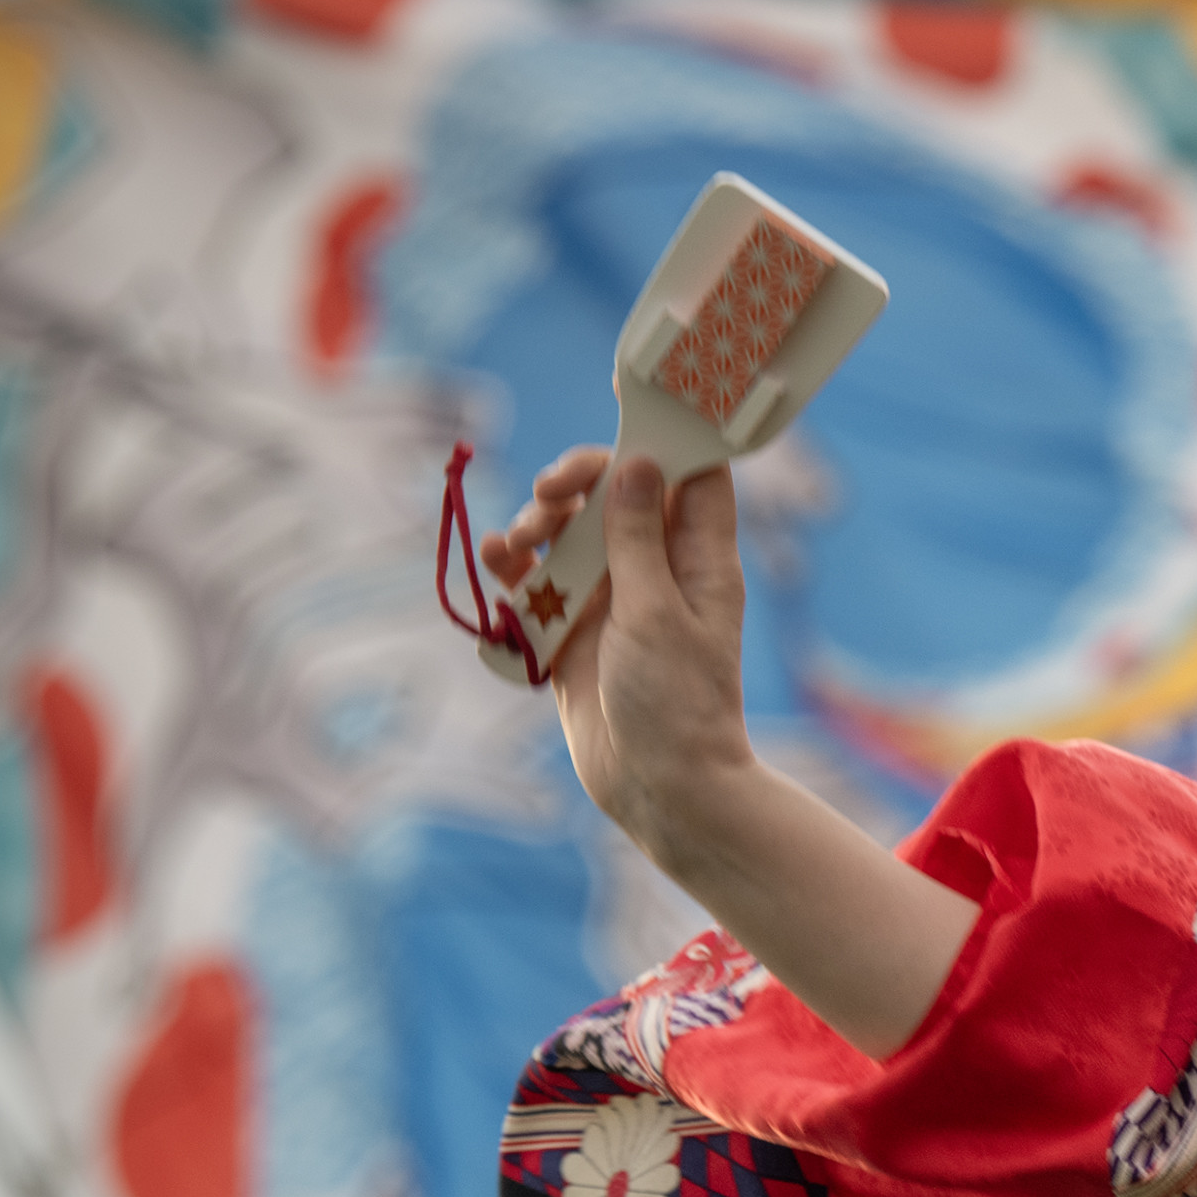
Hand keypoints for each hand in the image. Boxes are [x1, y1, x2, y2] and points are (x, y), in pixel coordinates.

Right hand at [480, 447, 755, 863]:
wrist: (659, 788)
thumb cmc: (676, 704)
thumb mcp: (656, 612)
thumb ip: (636, 538)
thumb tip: (636, 464)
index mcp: (699, 560)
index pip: (691, 477)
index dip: (663, 438)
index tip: (625, 408)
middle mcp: (657, 572)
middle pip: (616, 496)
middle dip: (578, 481)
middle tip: (553, 492)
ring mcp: (612, 601)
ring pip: (569, 535)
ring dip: (538, 523)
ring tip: (518, 540)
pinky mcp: (572, 633)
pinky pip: (538, 583)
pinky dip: (515, 566)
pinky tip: (497, 557)